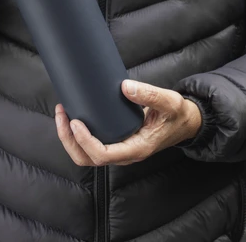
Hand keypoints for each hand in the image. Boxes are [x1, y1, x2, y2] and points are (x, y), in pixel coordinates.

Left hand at [55, 80, 201, 165]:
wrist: (184, 122)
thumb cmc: (176, 115)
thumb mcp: (170, 102)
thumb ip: (150, 94)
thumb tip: (125, 87)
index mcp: (136, 148)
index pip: (103, 155)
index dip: (85, 141)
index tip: (75, 122)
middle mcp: (124, 153)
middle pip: (88, 158)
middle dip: (69, 139)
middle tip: (62, 114)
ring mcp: (119, 149)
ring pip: (86, 155)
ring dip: (69, 138)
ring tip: (62, 113)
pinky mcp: (116, 141)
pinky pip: (91, 145)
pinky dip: (77, 134)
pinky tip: (72, 116)